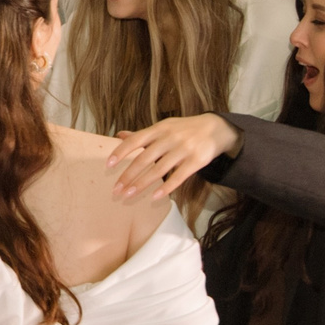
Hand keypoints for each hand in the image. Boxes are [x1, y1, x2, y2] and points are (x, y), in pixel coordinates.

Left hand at [107, 115, 239, 200]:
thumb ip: (143, 134)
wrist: (215, 128)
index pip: (135, 140)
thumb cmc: (183, 129)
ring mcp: (183, 149)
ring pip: (159, 170)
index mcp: (159, 129)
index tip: (108, 165)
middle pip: (144, 158)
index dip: (120, 152)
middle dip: (128, 175)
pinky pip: (179, 177)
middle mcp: (169, 138)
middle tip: (116, 189)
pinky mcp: (197, 161)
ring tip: (129, 195)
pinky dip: (166, 188)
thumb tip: (119, 135)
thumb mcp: (163, 127)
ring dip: (142, 184)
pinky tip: (155, 197)